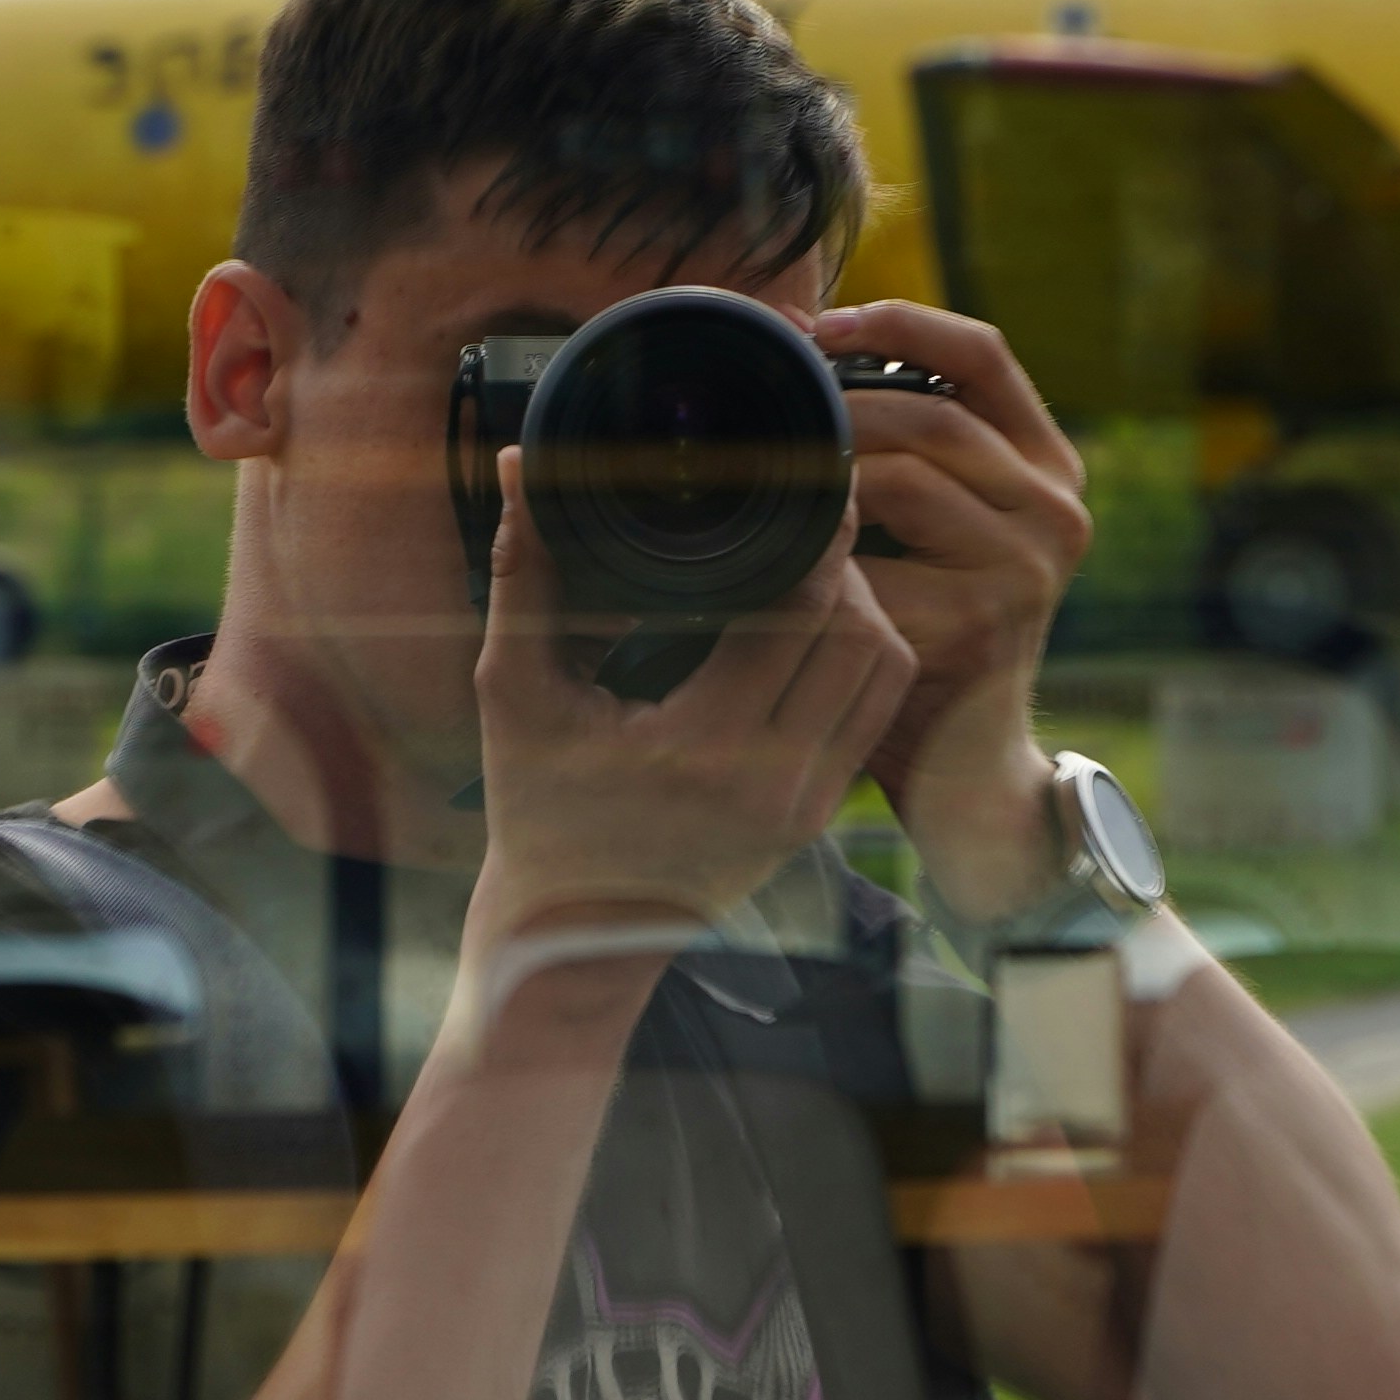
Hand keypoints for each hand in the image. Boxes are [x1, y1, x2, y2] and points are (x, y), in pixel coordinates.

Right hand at [466, 448, 916, 974]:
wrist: (575, 936)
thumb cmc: (535, 809)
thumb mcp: (514, 692)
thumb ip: (524, 572)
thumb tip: (518, 464)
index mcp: (701, 746)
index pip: (799, 613)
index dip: (814, 536)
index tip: (805, 478)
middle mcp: (772, 780)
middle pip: (859, 633)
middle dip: (841, 563)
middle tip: (808, 515)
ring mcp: (807, 805)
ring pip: (885, 671)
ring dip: (864, 607)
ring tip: (813, 568)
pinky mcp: (821, 816)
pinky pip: (877, 714)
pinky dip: (865, 657)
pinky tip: (826, 622)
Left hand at [817, 301, 1092, 901]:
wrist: (960, 759)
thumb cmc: (925, 621)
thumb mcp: (935, 518)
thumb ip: (903, 441)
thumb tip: (798, 337)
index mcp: (1050, 464)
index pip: (985, 353)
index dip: (899, 321)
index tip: (816, 324)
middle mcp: (1058, 508)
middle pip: (930, 413)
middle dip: (834, 406)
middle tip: (758, 415)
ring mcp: (1030, 567)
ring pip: (902, 477)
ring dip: (820, 477)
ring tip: (760, 485)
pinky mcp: (984, 623)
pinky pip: (878, 561)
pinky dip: (818, 556)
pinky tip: (775, 559)